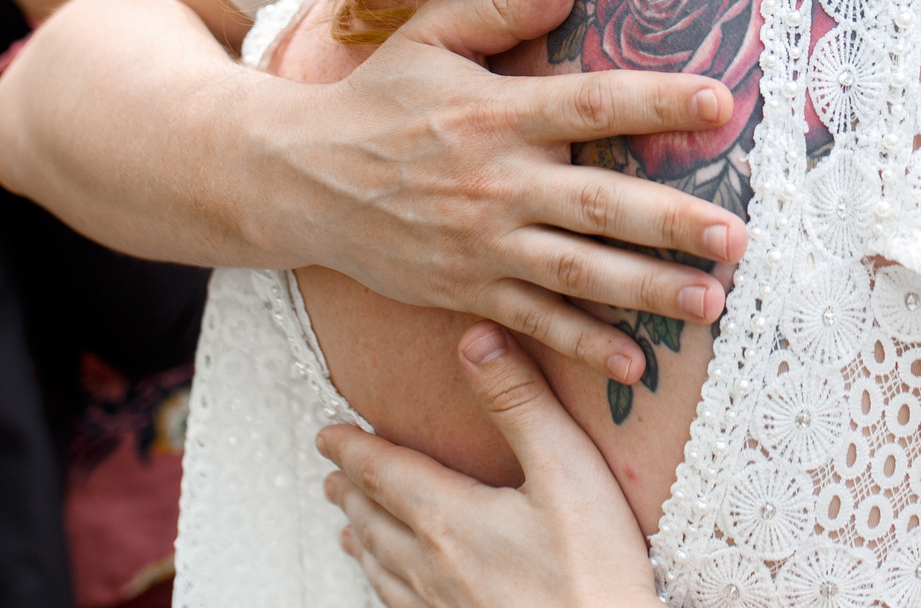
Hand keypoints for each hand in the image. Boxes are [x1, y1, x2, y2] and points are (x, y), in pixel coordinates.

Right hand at [248, 0, 748, 381]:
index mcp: (497, 110)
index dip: (656, 101)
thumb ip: (503, 7)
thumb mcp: (430, 34)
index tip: (719, 103)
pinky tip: (636, 366)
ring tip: (711, 302)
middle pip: (598, 203)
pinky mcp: (464, 289)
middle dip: (671, 222)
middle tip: (737, 237)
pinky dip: (584, 345)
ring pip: (577, 272)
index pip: (590, 102)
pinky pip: (533, 322)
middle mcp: (496, 180)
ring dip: (647, 291)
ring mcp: (481, 243)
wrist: (297, 178)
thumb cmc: (377, 98)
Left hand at [319, 325, 657, 607]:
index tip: (328, 435)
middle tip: (333, 475)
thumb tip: (475, 338)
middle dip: (352, 493)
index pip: (384, 473)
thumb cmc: (593, 569)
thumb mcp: (565, 468)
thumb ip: (518, 401)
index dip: (352, 450)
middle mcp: (432, 566)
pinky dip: (384, 587)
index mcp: (449, 517)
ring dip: (361, 540)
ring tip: (349, 530)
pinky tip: (395, 590)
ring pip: (383, 569)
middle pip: (375, 522)